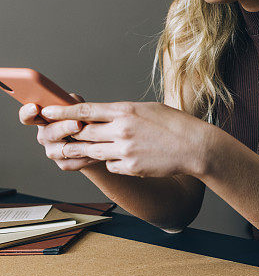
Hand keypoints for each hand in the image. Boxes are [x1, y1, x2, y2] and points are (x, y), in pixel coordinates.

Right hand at [19, 93, 100, 171]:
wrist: (96, 142)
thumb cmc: (83, 119)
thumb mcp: (77, 107)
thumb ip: (71, 102)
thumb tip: (71, 100)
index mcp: (44, 119)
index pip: (28, 116)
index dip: (27, 112)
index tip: (34, 107)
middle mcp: (45, 136)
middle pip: (50, 133)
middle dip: (64, 127)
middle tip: (78, 124)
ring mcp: (53, 151)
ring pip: (64, 149)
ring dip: (80, 144)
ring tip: (95, 139)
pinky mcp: (64, 164)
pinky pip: (75, 161)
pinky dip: (89, 156)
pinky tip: (99, 150)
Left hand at [39, 101, 212, 177]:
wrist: (195, 146)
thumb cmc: (175, 124)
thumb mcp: (148, 109)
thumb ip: (124, 113)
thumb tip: (102, 115)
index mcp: (126, 110)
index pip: (85, 110)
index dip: (61, 112)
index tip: (46, 111)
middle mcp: (122, 129)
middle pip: (82, 132)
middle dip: (68, 134)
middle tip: (56, 135)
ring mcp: (125, 150)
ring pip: (92, 151)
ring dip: (84, 150)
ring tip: (77, 149)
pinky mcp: (131, 166)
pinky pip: (111, 165)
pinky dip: (112, 162)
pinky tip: (124, 159)